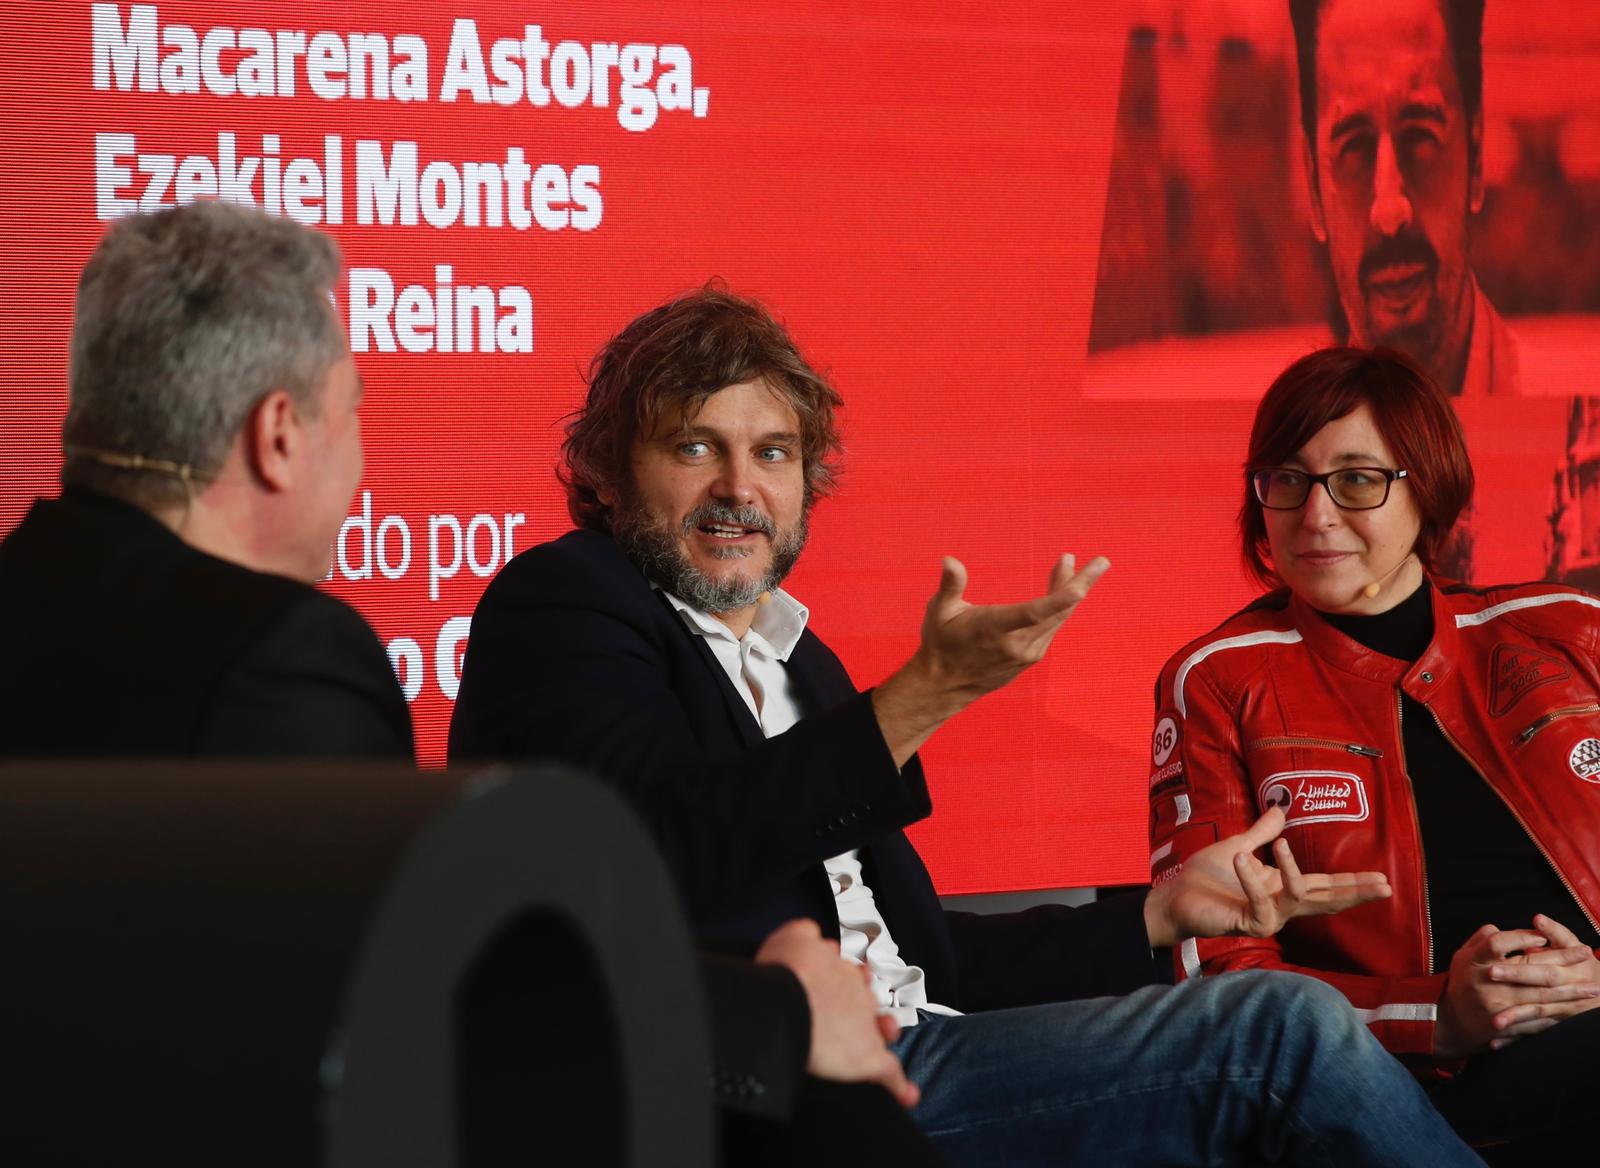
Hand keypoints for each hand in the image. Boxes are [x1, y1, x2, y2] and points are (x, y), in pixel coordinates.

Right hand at [755, 919, 918, 1107]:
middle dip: (862, 1002)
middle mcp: (858, 992)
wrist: (788, 1003)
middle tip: (847, 1013)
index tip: (830, 984)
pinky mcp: (868, 1057)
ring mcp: (866, 1024)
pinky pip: (889, 1073)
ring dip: (884, 1030)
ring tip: (884, 1035)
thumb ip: (805, 933)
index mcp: (839, 966)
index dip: (840, 978)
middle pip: (867, 996)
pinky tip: (908, 1094)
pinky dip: (899, 1085)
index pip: (847, 970)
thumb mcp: (791, 937)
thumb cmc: (784, 973)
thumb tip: (813, 935)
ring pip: (883, 1026)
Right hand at [873, 554, 1110, 764]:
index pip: (1032, 613)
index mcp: (995, 629)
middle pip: (1058, 612)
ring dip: (1070, 591)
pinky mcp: (1031, 657)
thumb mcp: (938, 611)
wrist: (945, 684)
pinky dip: (1059, 606)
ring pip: (1058, 618)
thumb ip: (950, 585)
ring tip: (1071, 563)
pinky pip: (1052, 627)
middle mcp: (1017, 644)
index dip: (1057, 599)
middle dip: (1081, 584)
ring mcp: (1028, 653)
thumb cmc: (941, 642)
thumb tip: (949, 560)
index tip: (1080, 588)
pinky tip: (1060, 588)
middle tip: (1102, 562)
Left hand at [1144, 806, 1391, 947]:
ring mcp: (1266, 917)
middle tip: (1384, 886)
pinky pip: (1260, 903)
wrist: (1174, 897)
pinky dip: (1252, 879)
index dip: (1352, 882)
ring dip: (1291, 868)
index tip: (1381, 877)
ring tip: (1280, 843)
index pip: (1324, 886)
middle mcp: (1280, 906)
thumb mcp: (1238, 846)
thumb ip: (1261, 833)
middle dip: (1355, 892)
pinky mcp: (1247, 924)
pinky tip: (1241, 859)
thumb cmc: (1204, 878)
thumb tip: (1281, 809)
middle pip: (1326, 900)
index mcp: (1281, 888)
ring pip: (1298, 897)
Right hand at [1434, 920, 1599, 1057]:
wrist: (1447, 1023)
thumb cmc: (1460, 984)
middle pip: (1529, 969)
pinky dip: (1559, 1016)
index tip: (1542, 936)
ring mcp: (1497, 1007)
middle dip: (1562, 961)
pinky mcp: (1506, 1027)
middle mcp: (1486, 983)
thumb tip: (1504, 928)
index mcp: (1474, 962)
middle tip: (1586, 954)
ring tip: (1593, 988)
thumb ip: (1482, 939)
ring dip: (1570, 993)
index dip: (1521, 938)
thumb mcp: (1462, 956)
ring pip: (1540, 997)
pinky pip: (1537, 1021)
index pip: (1498, 943)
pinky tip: (1577, 1011)